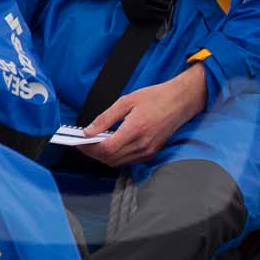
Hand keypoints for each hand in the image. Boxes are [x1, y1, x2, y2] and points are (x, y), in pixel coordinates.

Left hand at [78, 65, 208, 167]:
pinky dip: (116, 155)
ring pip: (118, 162)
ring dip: (104, 156)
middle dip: (93, 153)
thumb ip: (105, 118)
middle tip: (83, 142)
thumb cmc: (156, 97)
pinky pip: (128, 160)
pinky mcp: (151, 153)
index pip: (106, 149)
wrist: (181, 101)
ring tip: (95, 143)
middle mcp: (142, 145)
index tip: (79, 142)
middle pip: (109, 159)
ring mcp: (148, 151)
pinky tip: (111, 144)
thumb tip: (88, 131)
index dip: (89, 148)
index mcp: (135, 130)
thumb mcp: (126, 101)